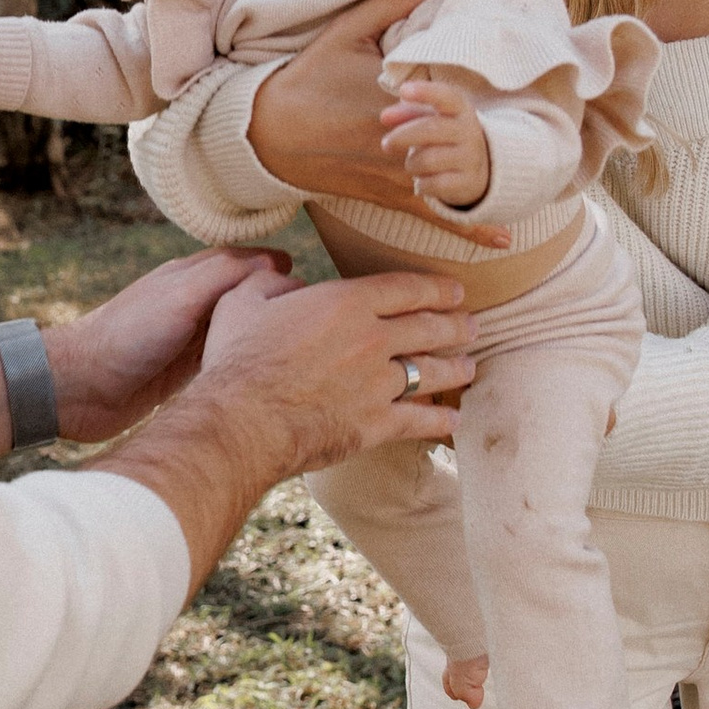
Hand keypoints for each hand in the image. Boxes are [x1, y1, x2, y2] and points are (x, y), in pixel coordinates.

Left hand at [43, 245, 296, 443]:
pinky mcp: (183, 373)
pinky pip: (225, 359)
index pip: (244, 262)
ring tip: (307, 345)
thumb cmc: (124, 336)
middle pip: (246, 296)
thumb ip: (224, 276)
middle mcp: (191, 304)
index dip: (278, 268)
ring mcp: (188, 338)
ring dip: (266, 334)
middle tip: (322, 317)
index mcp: (190, 276)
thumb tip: (274, 260)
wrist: (77, 387)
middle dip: (280, 302)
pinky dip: (248, 360)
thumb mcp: (180, 298)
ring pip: (238, 328)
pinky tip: (272, 373)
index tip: (318, 281)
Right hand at [196, 265, 475, 467]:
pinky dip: (441, 421)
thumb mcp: (243, 302)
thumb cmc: (235, 359)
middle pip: (430, 328)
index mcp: (345, 302)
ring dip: (457, 369)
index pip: (407, 289)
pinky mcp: (376, 424)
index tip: (456, 292)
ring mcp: (378, 384)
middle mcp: (372, 339)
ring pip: (433, 372)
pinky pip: (420, 421)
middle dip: (457, 326)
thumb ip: (271, 285)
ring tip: (470, 367)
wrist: (241, 421)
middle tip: (472, 327)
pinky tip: (453, 421)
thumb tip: (286, 284)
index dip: (437, 289)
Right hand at [244, 0, 512, 250]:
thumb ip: (393, 1)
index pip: (452, 100)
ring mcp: (394, 171)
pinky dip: (469, 228)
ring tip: (538, 187)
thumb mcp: (346, 31)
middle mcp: (399, 139)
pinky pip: (433, 213)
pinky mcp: (386, 195)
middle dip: (496, 143)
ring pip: (453, 179)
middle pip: (461, 142)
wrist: (265, 132)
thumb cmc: (306, 78)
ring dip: (492, 184)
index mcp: (394, 95)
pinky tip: (503, 239)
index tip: (514, 87)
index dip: (480, 99)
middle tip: (549, 139)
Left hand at [379, 72, 490, 211]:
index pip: (446, 96)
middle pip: (430, 129)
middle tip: (386, 144)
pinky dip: (421, 184)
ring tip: (413, 164)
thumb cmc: (445, 136)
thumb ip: (407, 114)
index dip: (425, 92)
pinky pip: (433, 184)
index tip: (403, 90)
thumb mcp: (431, 119)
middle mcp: (470, 131)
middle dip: (402, 136)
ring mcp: (471, 158)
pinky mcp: (468, 182)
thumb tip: (384, 117)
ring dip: (411, 164)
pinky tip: (423, 182)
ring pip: (428, 160)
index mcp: (461, 109)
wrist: (482, 168)